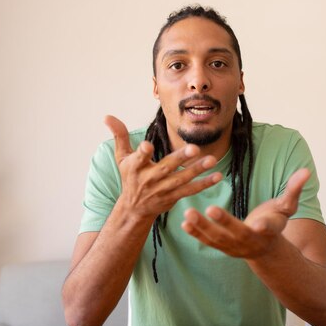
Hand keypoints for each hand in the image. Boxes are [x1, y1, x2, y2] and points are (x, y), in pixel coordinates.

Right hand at [104, 115, 222, 219]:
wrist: (134, 209)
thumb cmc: (130, 178)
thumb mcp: (121, 158)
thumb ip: (119, 136)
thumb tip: (107, 116)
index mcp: (136, 167)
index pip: (138, 158)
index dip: (142, 153)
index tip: (147, 146)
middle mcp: (149, 179)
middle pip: (166, 168)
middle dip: (180, 158)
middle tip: (194, 148)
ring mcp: (162, 190)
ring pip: (182, 179)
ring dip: (197, 170)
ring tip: (212, 159)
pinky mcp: (173, 198)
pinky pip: (191, 190)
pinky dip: (204, 184)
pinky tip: (218, 176)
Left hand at [181, 168, 310, 257]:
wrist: (266, 248)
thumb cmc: (275, 221)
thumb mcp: (287, 207)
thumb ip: (294, 189)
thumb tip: (306, 170)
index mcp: (269, 231)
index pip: (268, 228)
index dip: (264, 226)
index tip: (258, 223)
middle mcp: (251, 241)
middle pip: (237, 233)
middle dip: (224, 223)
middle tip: (210, 209)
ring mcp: (235, 247)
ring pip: (218, 239)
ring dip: (202, 228)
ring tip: (188, 213)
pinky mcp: (223, 247)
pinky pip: (208, 241)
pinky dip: (196, 233)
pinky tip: (184, 222)